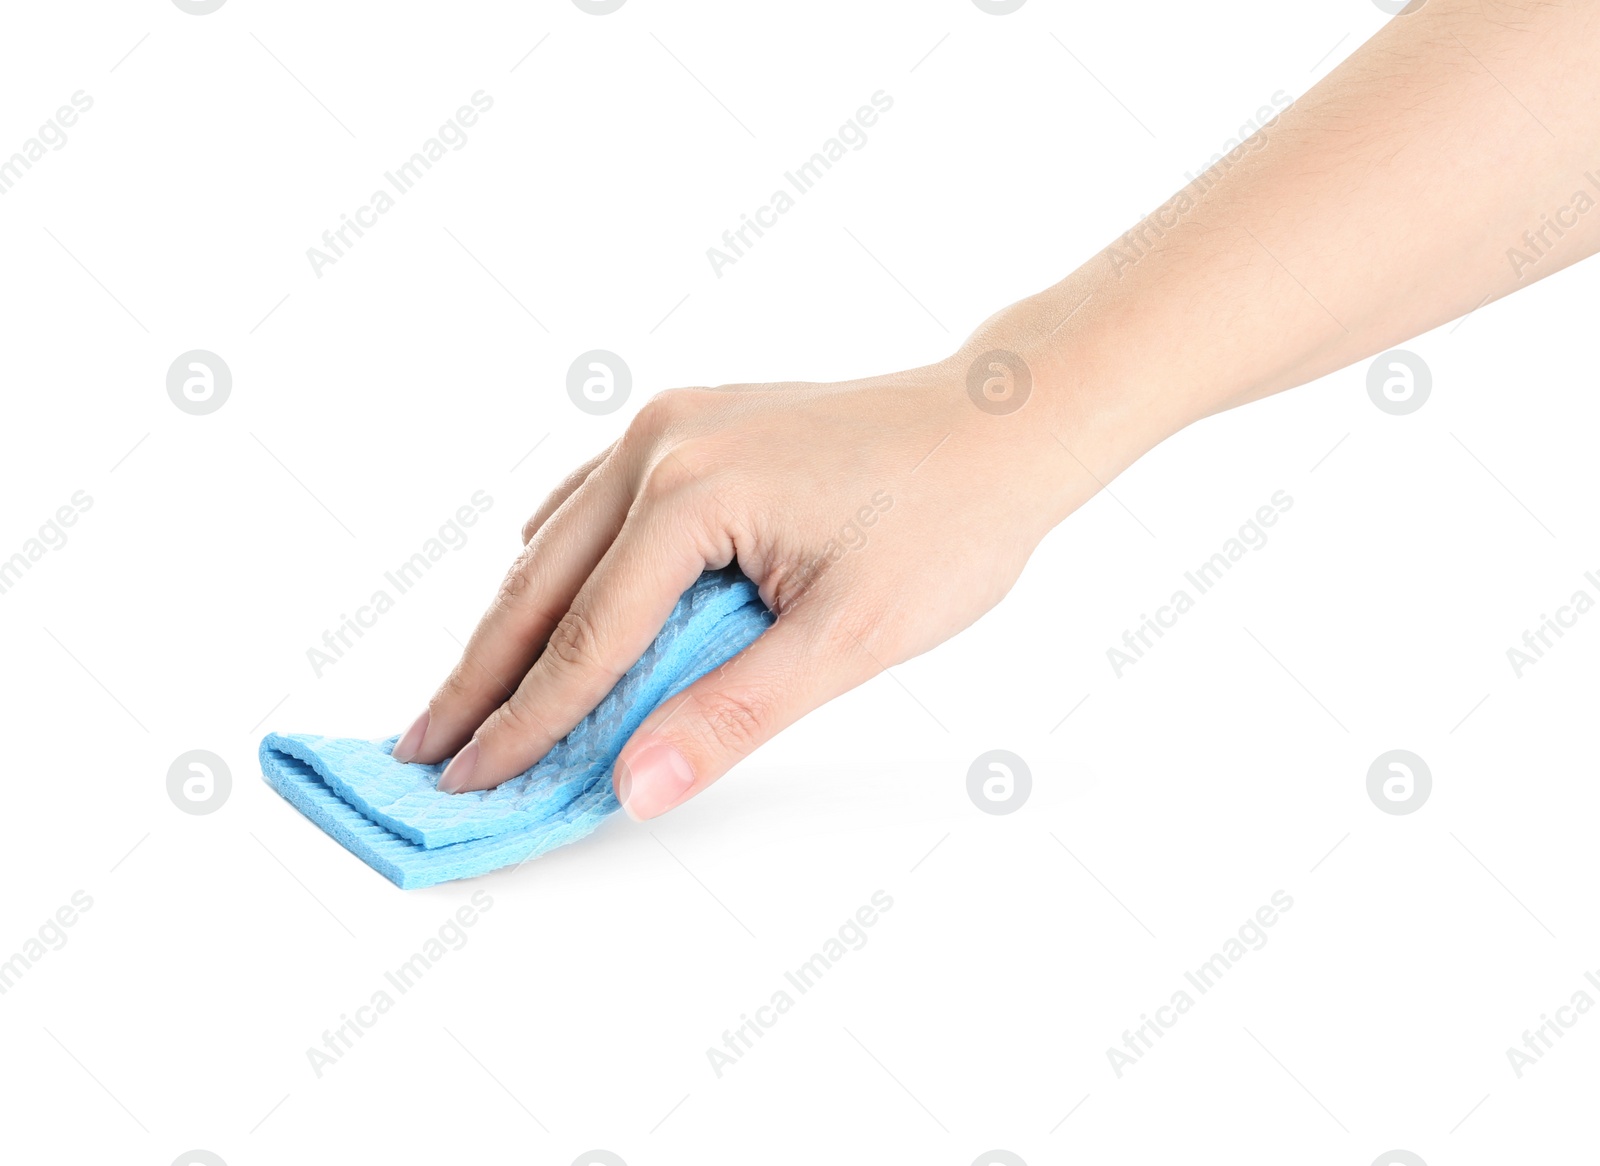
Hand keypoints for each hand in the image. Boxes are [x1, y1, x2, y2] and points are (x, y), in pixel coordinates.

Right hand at [391, 346, 1110, 819]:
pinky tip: (543, 607)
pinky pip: (591, 504)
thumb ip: (732, 714)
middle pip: (539, 583)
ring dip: (510, 623)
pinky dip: (559, 567)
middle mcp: (658, 443)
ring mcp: (668, 423)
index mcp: (690, 491)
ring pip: (555, 541)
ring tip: (468, 698)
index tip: (468, 785)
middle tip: (418, 750)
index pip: (585, 639)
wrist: (1003, 422)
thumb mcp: (849, 637)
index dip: (523, 726)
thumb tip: (633, 787)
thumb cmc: (948, 520)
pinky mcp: (688, 424)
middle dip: (478, 676)